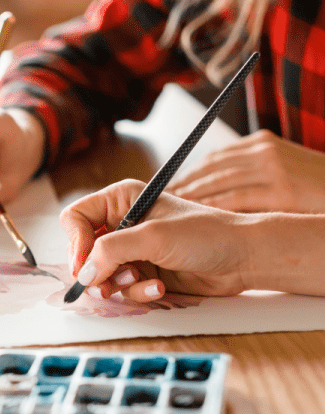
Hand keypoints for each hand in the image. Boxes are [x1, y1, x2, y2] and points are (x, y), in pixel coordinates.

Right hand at [59, 179, 249, 301]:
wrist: (242, 258)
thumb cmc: (206, 235)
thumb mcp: (154, 237)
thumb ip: (112, 251)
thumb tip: (84, 272)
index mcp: (120, 200)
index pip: (76, 218)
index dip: (76, 242)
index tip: (86, 263)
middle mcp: (122, 223)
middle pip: (83, 250)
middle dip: (96, 269)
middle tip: (107, 283)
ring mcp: (131, 249)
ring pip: (100, 273)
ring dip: (119, 283)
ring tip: (141, 281)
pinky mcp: (142, 272)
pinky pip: (122, 288)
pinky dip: (137, 292)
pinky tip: (159, 287)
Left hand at [166, 129, 324, 212]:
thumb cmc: (316, 194)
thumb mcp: (284, 176)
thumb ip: (252, 178)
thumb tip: (214, 195)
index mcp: (261, 143)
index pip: (213, 159)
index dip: (186, 177)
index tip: (165, 192)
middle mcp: (262, 151)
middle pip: (209, 169)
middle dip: (179, 188)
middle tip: (155, 206)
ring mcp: (271, 168)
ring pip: (216, 183)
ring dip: (188, 199)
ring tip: (166, 215)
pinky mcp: (280, 188)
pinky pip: (234, 199)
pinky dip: (210, 209)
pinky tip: (194, 221)